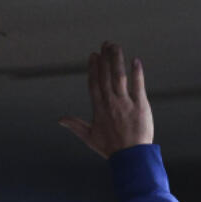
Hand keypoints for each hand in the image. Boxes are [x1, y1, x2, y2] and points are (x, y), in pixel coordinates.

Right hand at [60, 42, 153, 157]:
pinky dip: (137, 72)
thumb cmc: (111, 148)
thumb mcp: (89, 137)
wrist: (131, 157)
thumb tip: (60, 119)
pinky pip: (138, 85)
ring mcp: (125, 103)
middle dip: (105, 58)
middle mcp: (110, 102)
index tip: (93, 55)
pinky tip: (136, 60)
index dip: (93, 68)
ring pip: (119, 76)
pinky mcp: (140, 105)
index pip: (94, 83)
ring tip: (116, 46)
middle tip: (105, 44)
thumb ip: (75, 125)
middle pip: (106, 76)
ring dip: (117, 59)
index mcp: (98, 108)